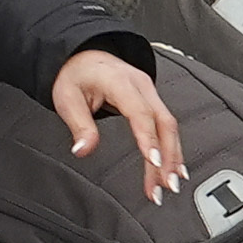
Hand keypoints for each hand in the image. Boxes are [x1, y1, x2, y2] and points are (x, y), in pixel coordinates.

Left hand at [54, 49, 185, 202]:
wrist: (84, 57)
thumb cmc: (77, 75)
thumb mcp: (67, 98)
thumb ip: (80, 125)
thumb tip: (83, 149)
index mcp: (120, 82)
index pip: (141, 113)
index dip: (149, 139)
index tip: (153, 162)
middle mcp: (142, 86)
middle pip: (164, 124)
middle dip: (168, 157)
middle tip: (165, 185)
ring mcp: (150, 93)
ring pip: (170, 127)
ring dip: (172, 157)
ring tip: (170, 184)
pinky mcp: (152, 100)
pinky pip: (167, 125)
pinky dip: (172, 148)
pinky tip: (175, 167)